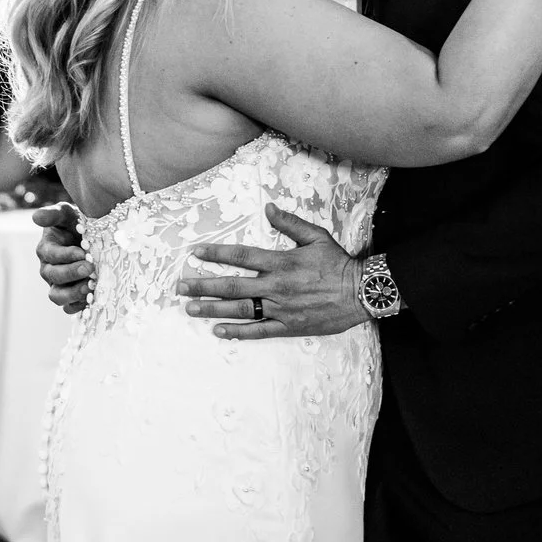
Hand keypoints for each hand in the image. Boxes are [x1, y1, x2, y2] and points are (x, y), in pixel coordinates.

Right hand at [33, 203, 93, 314]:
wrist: (94, 239)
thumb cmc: (78, 224)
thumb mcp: (67, 214)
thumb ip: (53, 214)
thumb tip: (36, 217)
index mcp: (46, 249)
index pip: (51, 255)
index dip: (66, 255)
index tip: (83, 252)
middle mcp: (48, 269)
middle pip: (54, 277)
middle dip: (72, 273)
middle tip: (91, 267)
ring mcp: (58, 285)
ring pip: (57, 296)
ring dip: (74, 293)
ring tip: (92, 286)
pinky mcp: (70, 298)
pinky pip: (68, 308)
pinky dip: (78, 306)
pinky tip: (92, 298)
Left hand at [176, 203, 369, 339]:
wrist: (361, 292)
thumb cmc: (338, 263)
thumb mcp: (316, 236)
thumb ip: (289, 223)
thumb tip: (268, 209)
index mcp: (281, 262)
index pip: (241, 256)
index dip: (216, 254)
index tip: (196, 254)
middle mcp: (276, 286)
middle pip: (232, 286)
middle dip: (204, 286)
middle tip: (181, 287)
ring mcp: (281, 308)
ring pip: (240, 309)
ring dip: (213, 309)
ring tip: (191, 309)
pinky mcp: (289, 326)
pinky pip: (259, 331)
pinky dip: (238, 332)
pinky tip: (219, 330)